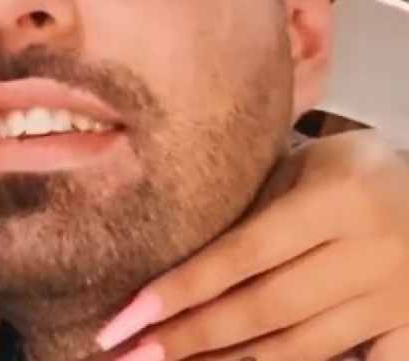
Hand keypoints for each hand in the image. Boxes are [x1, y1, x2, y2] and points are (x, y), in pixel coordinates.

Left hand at [93, 131, 408, 360]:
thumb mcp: (305, 166)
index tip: (126, 318)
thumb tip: (173, 257)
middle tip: (131, 355)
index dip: (182, 289)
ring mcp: (397, 298)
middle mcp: (370, 253)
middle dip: (191, 337)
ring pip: (299, 348)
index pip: (242, 254)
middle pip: (264, 309)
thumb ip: (252, 207)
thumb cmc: (354, 172)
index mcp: (337, 200)